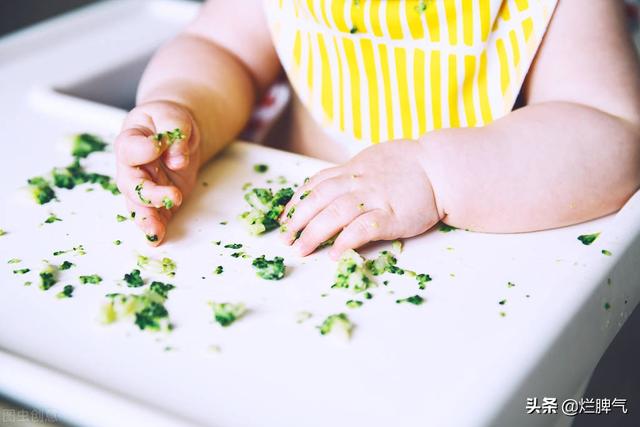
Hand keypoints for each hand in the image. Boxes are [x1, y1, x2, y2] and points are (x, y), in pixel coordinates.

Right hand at [115, 101, 200, 244]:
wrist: (175, 132)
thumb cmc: (168, 120)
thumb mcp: (173, 116)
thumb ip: (174, 132)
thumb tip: (177, 159)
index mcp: (131, 140)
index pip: (129, 148)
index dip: (142, 150)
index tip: (158, 147)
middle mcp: (132, 167)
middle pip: (131, 184)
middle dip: (149, 194)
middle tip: (172, 196)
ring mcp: (144, 185)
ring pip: (138, 206)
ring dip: (147, 219)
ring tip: (156, 232)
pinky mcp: (159, 199)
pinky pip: (155, 215)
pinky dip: (156, 227)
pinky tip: (158, 237)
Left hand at [280, 140, 442, 258]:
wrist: (441, 167)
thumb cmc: (409, 165)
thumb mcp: (373, 160)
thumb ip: (351, 173)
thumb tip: (328, 187)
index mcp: (352, 169)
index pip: (315, 185)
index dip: (296, 203)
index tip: (284, 219)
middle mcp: (358, 182)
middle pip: (318, 200)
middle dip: (298, 221)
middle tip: (285, 239)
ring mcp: (374, 198)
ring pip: (334, 214)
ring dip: (314, 233)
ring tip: (302, 250)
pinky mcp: (392, 215)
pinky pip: (363, 229)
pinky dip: (346, 241)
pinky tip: (335, 254)